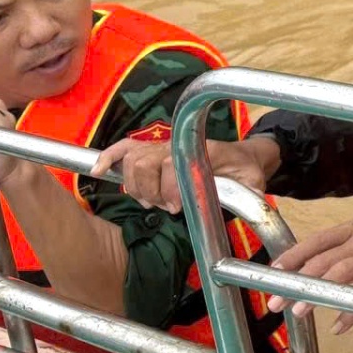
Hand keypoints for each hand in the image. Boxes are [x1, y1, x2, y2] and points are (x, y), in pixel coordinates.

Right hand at [92, 136, 279, 212]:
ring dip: (136, 186)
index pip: (172, 164)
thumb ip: (252, 190)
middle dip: (151, 191)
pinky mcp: (153, 151)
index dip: (169, 188)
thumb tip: (254, 200)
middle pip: (146, 163)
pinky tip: (98, 170)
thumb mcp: (254, 181)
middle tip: (167, 207)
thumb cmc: (245, 169)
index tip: (175, 207)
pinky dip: (109, 157)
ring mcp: (163, 146)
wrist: (242, 155)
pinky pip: (125, 148)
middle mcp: (178, 145)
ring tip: (153, 202)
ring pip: (133, 160)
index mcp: (202, 150)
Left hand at [266, 202, 352, 332]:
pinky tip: (340, 324)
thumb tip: (323, 263)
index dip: (292, 256)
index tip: (274, 272)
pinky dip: (351, 311)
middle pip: (321, 260)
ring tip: (300, 310)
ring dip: (316, 293)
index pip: (316, 241)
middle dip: (295, 281)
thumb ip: (349, 245)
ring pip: (339, 274)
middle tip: (276, 300)